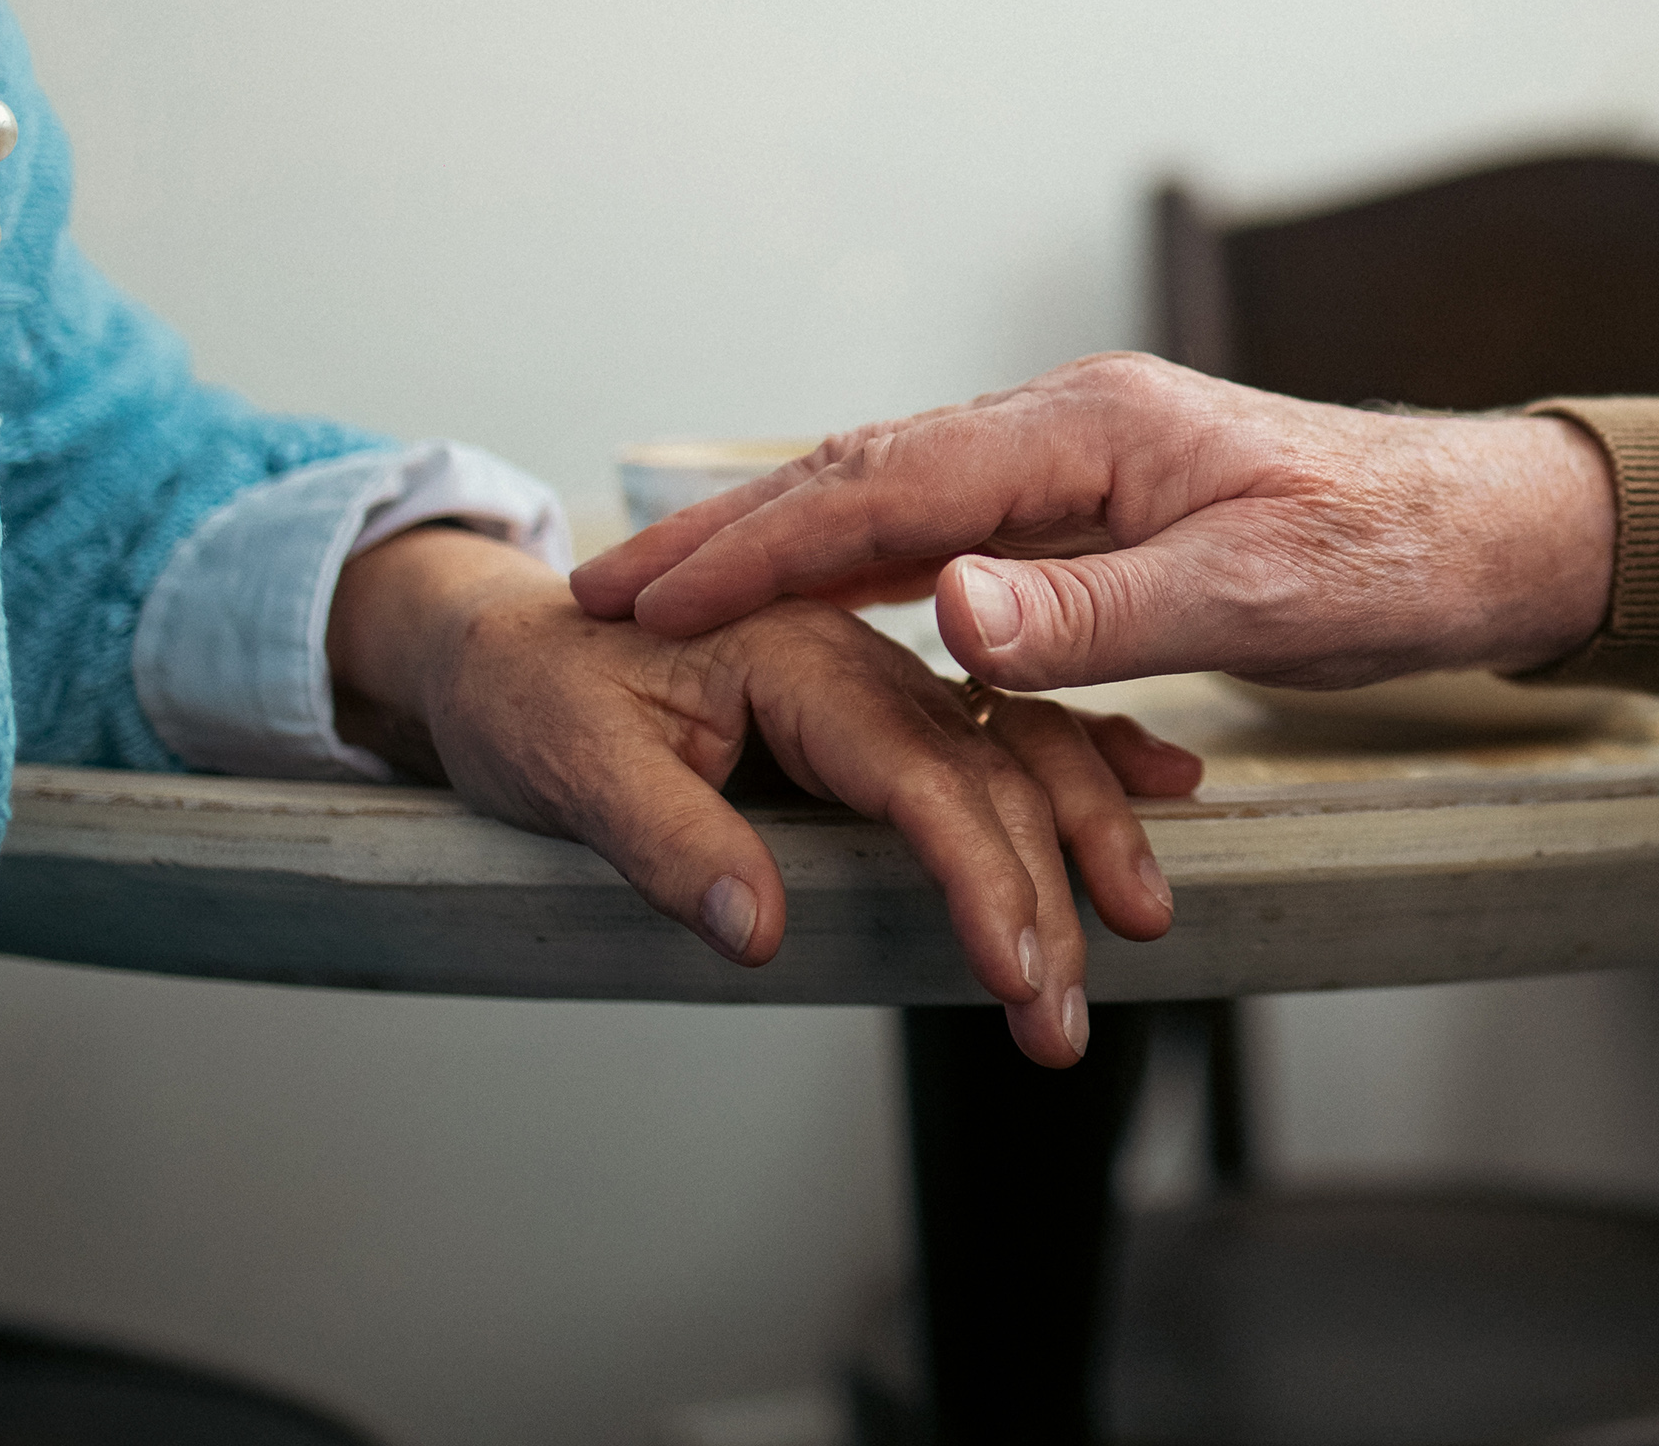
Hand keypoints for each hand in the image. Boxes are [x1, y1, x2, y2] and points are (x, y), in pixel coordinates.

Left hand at [327, 526, 1200, 1064]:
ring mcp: (874, 678)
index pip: (920, 776)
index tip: (1018, 969)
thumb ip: (666, 839)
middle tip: (1063, 1016)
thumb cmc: (527, 692)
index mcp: (794, 654)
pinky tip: (1157, 783)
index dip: (979, 878)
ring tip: (1142, 922)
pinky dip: (1082, 758)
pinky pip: (999, 732)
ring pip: (1014, 749)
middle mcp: (855, 656)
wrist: (501, 643)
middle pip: (988, 772)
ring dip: (1085, 834)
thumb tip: (756, 928)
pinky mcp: (875, 708)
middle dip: (1047, 895)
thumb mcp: (566, 765)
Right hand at [563, 354, 1619, 690]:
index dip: (753, 547)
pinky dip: (861, 561)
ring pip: (896, 497)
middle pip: (861, 474)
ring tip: (671, 599)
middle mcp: (1071, 429)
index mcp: (1090, 432)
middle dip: (729, 535)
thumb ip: (1094, 611)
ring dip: (782, 546)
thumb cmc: (1395, 559)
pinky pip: (953, 530)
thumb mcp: (1253, 597)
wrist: (1496, 533)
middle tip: (604, 596)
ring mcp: (1085, 465)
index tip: (645, 600)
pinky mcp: (1106, 509)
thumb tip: (947, 609)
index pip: (882, 488)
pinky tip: (818, 601)